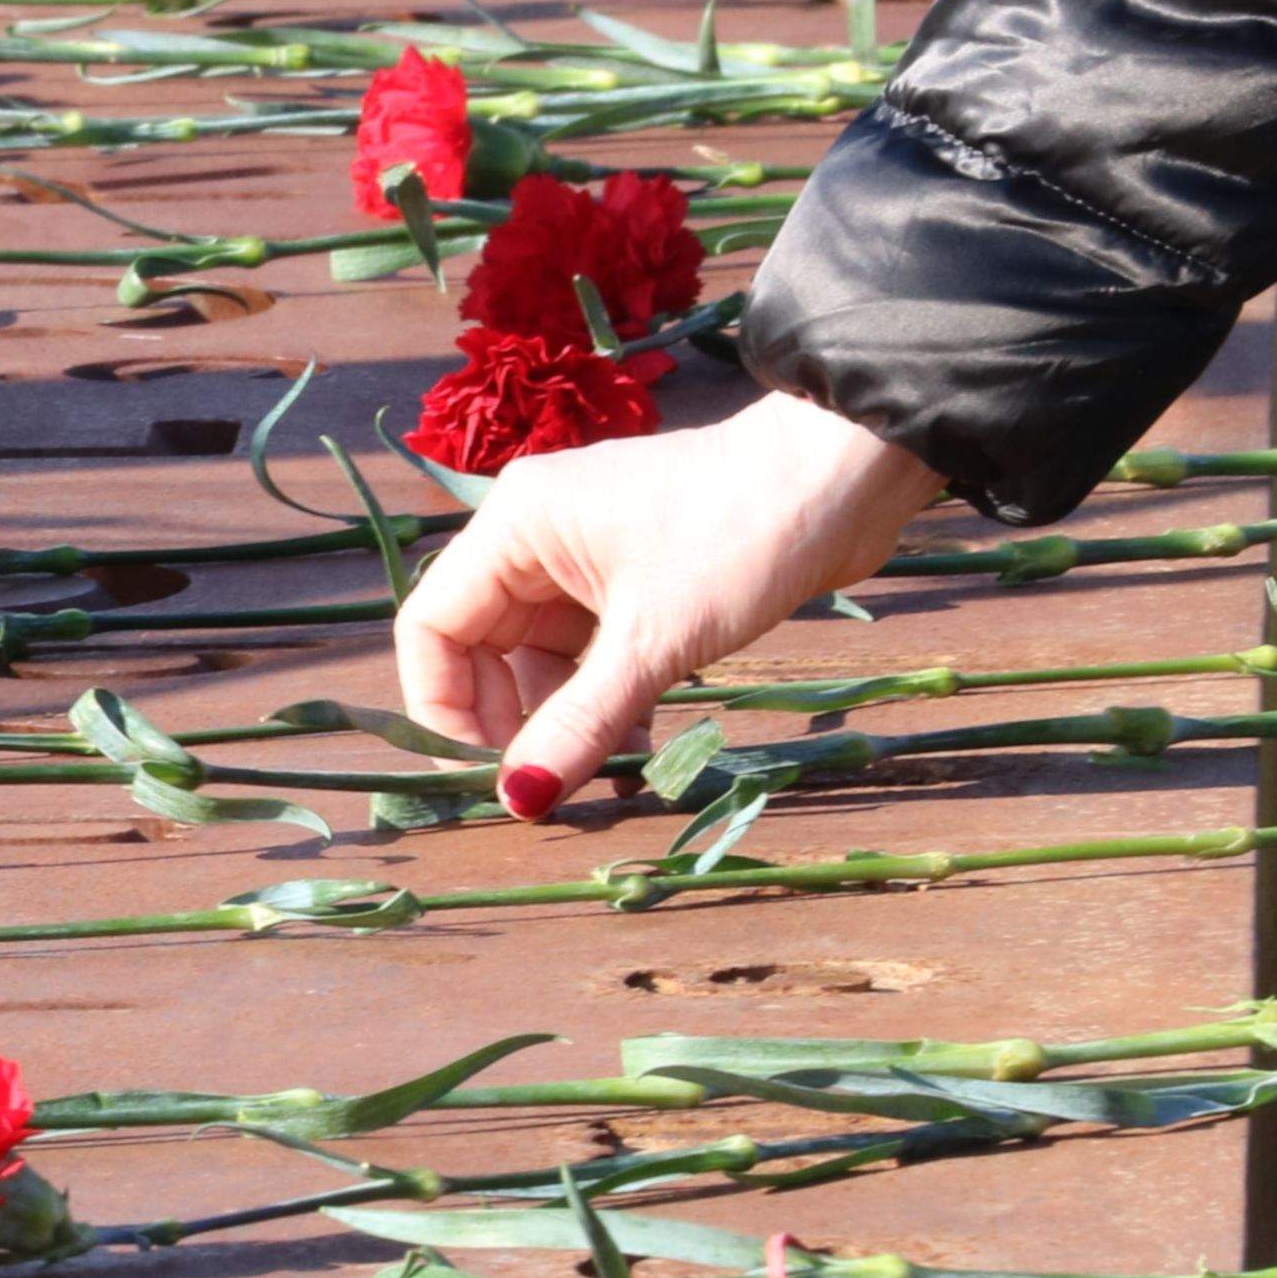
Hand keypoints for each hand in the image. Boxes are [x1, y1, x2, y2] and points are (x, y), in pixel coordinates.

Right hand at [393, 392, 946, 814]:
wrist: (845, 476)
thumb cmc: (740, 534)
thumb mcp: (652, 641)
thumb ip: (577, 723)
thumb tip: (518, 801)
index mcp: (514, 526)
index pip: (431, 629)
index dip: (443, 709)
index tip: (484, 776)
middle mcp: (536, 537)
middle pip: (482, 650)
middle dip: (509, 724)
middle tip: (546, 787)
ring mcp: (587, 557)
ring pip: (542, 660)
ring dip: (564, 721)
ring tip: (605, 775)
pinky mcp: (638, 579)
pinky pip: (593, 654)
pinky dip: (605, 702)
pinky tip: (638, 746)